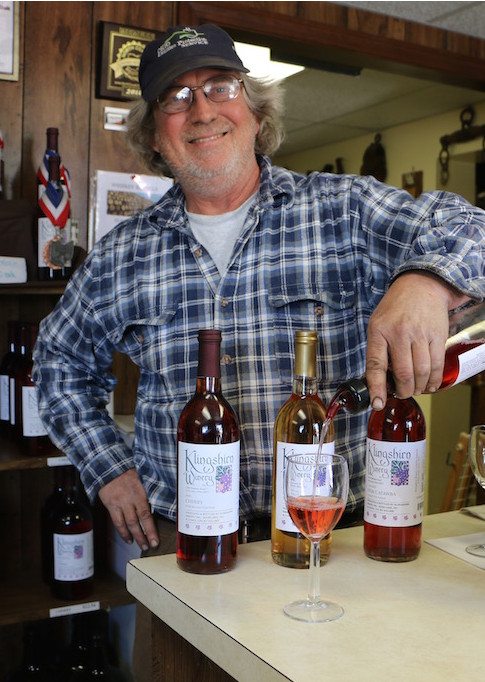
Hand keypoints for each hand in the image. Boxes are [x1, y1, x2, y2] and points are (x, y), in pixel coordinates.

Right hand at [98, 469, 158, 550]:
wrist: (109, 468)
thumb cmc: (128, 472)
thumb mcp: (142, 477)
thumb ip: (149, 490)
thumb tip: (161, 502)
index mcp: (140, 492)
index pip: (147, 513)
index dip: (151, 529)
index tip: (156, 539)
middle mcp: (130, 499)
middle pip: (138, 521)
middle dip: (145, 535)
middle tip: (152, 546)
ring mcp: (120, 503)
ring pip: (128, 524)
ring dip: (136, 536)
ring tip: (142, 545)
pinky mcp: (111, 506)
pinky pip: (117, 522)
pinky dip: (123, 532)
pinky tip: (128, 538)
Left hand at [365, 272, 469, 407]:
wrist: (420, 286)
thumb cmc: (396, 308)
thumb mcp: (377, 324)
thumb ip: (377, 349)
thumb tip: (378, 380)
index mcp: (379, 331)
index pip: (376, 365)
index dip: (377, 388)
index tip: (377, 403)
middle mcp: (399, 333)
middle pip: (403, 373)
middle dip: (403, 391)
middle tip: (402, 394)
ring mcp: (420, 334)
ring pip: (421, 372)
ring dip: (419, 387)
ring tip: (416, 389)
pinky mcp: (437, 335)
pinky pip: (437, 364)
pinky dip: (434, 380)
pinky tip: (430, 385)